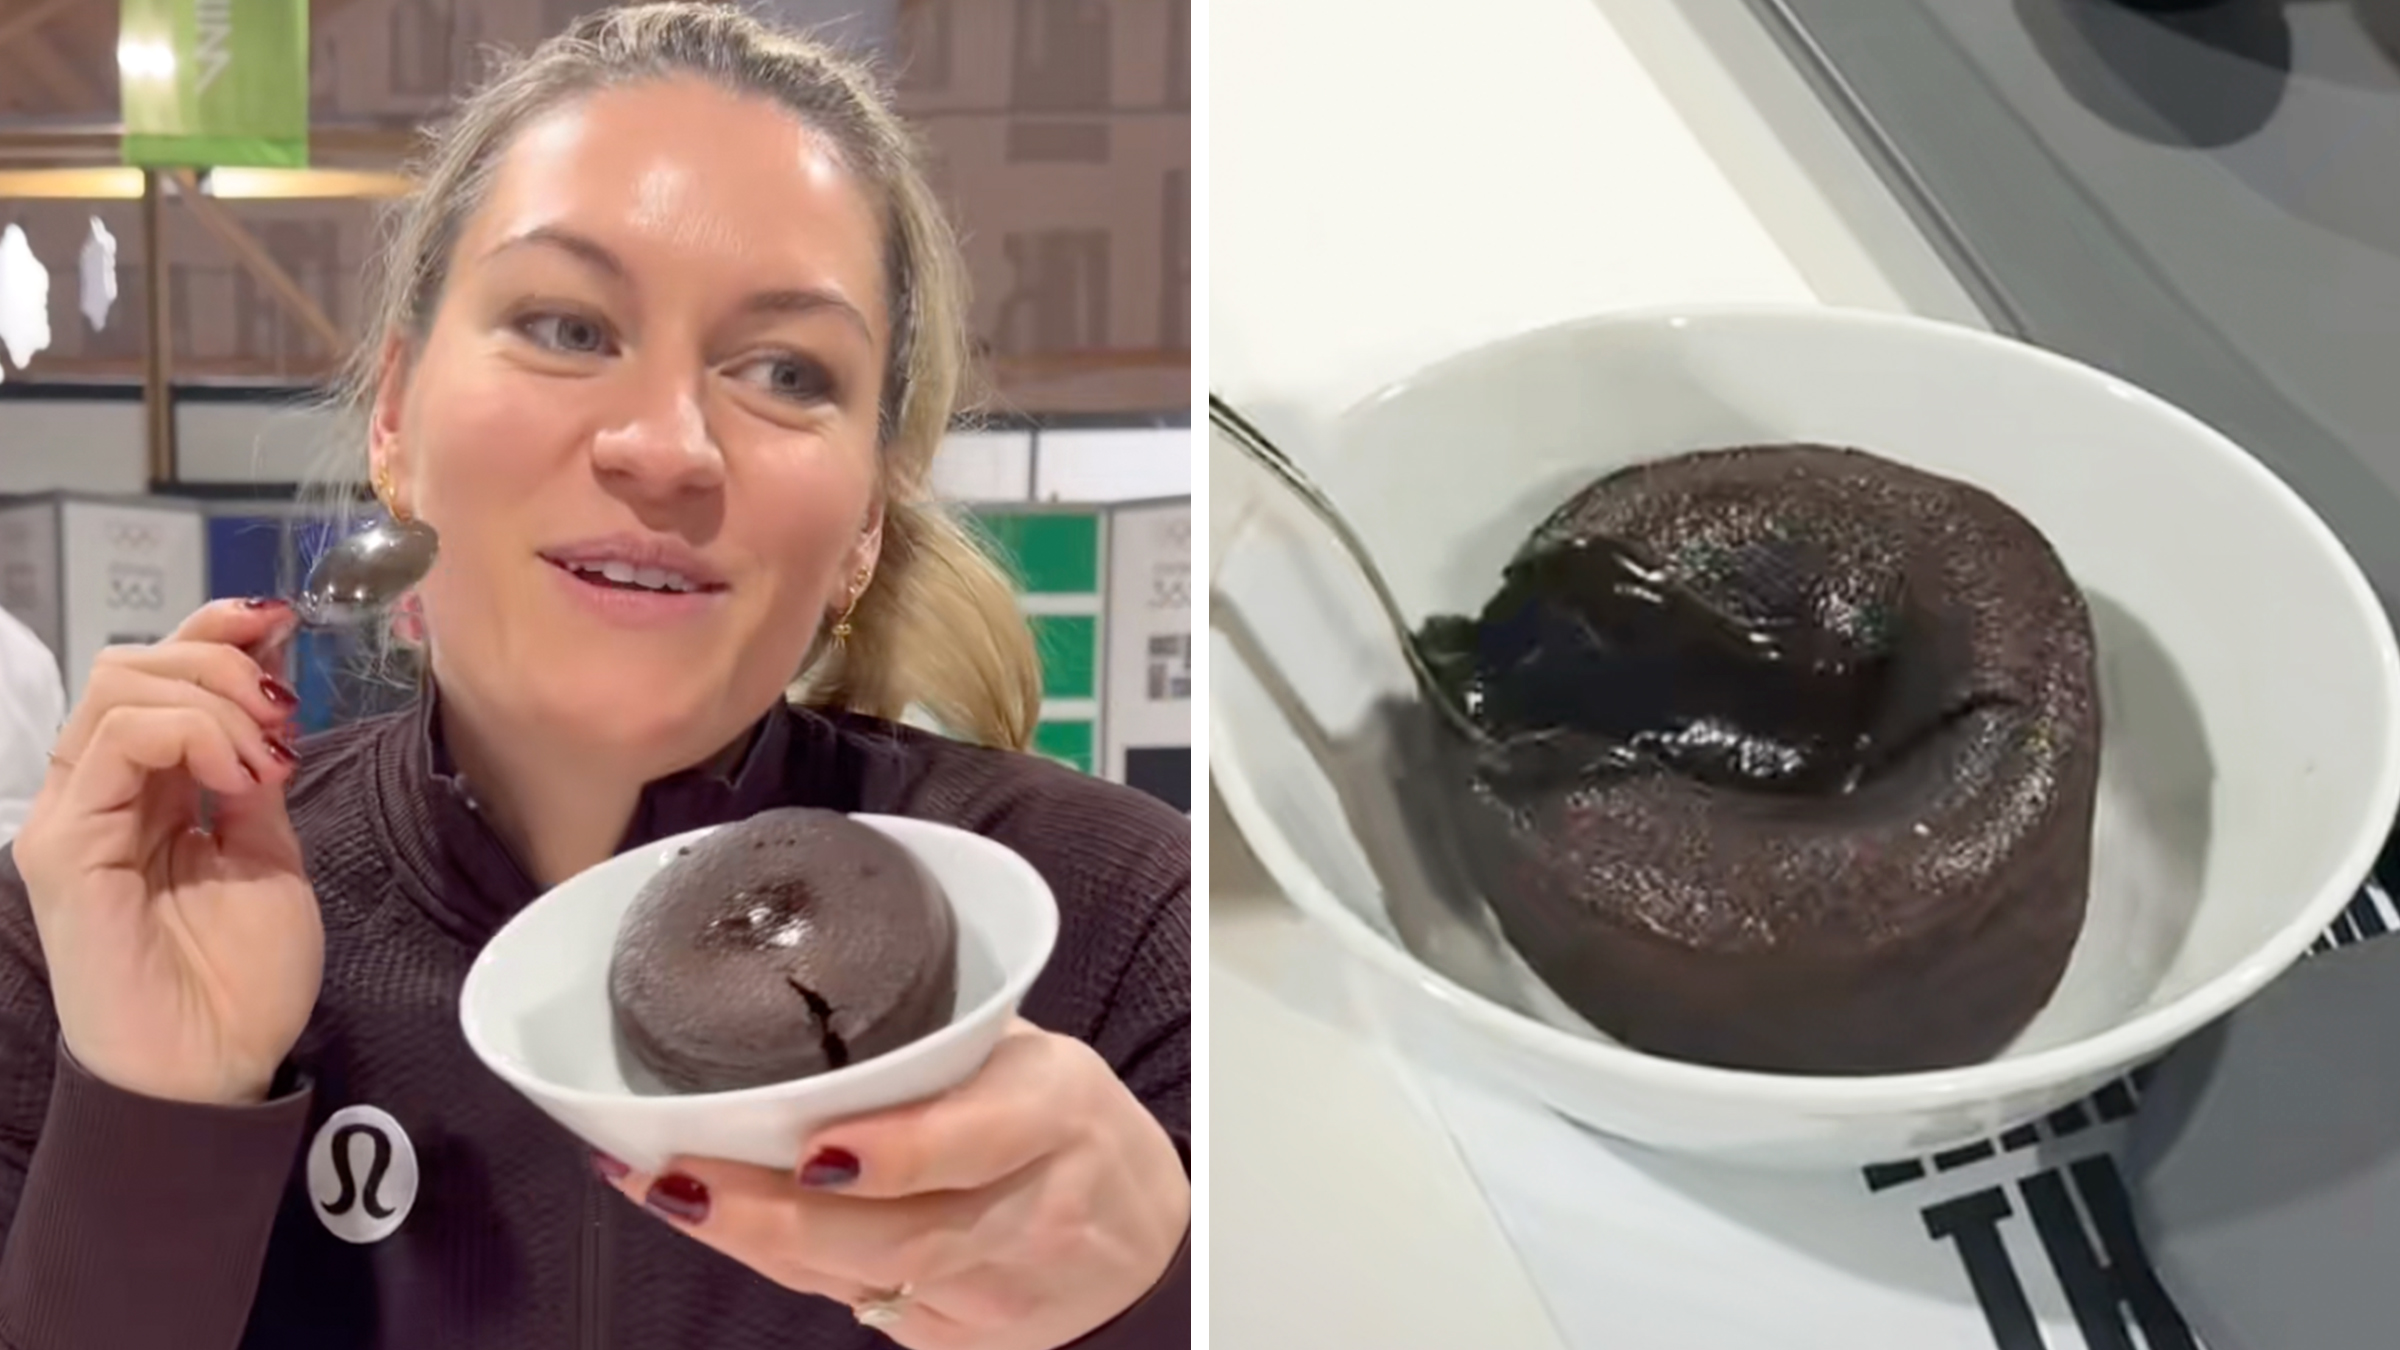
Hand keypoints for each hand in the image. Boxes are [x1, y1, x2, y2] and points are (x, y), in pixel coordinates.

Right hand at [12, 599, 318, 1105]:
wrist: (215, 1068)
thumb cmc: (240, 979)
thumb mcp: (269, 852)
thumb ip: (255, 777)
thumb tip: (270, 700)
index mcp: (147, 791)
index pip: (160, 678)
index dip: (215, 632)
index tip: (282, 620)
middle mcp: (98, 793)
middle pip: (133, 665)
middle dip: (219, 660)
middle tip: (282, 709)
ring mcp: (73, 815)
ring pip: (120, 687)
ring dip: (212, 698)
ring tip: (265, 755)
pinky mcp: (62, 845)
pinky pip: (113, 743)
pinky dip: (190, 732)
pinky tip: (239, 775)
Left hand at [604, 1021, 1188, 1349]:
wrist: (1145, 1251)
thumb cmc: (1069, 1129)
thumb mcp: (1034, 1060)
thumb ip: (943, 1044)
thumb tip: (806, 1000)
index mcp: (1057, 1112)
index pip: (977, 1141)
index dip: (897, 1152)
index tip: (813, 1147)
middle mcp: (1032, 1209)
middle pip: (898, 1233)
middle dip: (775, 1213)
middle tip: (677, 1173)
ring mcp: (996, 1290)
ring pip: (861, 1277)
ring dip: (754, 1239)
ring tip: (664, 1189)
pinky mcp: (962, 1341)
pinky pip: (856, 1303)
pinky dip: (782, 1263)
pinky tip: (716, 1222)